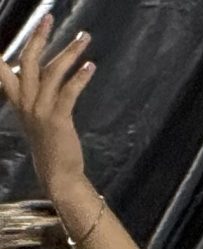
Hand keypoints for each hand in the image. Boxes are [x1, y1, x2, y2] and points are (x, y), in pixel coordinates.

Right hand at [0, 16, 97, 194]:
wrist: (57, 173)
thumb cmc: (50, 144)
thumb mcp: (36, 116)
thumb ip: (36, 94)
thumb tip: (44, 74)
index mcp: (17, 99)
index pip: (3, 68)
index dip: (1, 52)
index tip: (21, 31)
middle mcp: (25, 101)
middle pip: (28, 60)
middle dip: (39, 36)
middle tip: (49, 17)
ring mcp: (39, 109)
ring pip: (51, 72)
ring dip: (69, 52)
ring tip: (84, 37)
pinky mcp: (57, 118)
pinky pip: (68, 91)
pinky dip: (80, 76)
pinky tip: (91, 66)